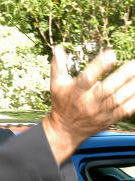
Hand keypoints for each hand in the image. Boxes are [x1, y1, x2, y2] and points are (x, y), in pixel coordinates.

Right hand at [43, 45, 134, 162]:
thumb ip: (58, 66)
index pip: (87, 79)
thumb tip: (58, 48)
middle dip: (123, 75)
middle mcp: (88, 103)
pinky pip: (125, 110)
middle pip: (108, 89)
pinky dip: (134, 100)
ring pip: (119, 99)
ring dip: (132, 86)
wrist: (66, 130)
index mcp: (75, 92)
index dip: (99, 67)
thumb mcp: (56, 85)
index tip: (111, 54)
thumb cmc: (62, 103)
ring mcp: (99, 112)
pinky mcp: (108, 119)